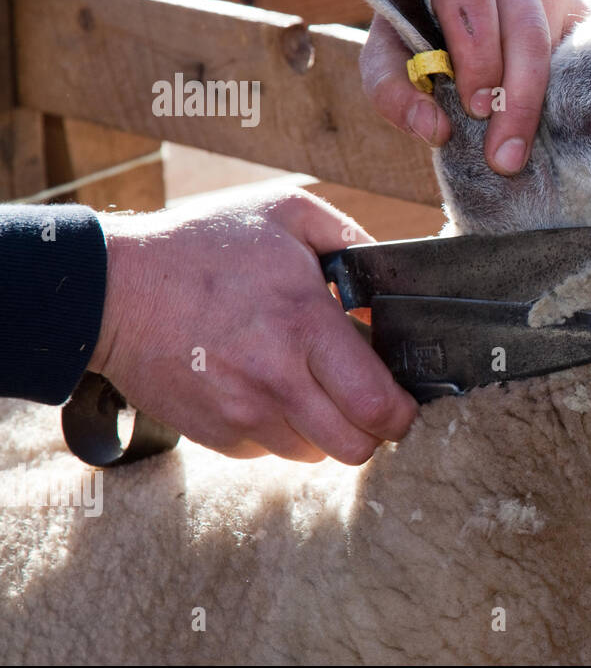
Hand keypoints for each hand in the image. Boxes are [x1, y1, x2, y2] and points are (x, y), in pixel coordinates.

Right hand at [89, 190, 417, 464]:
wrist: (111, 288)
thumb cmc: (202, 244)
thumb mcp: (285, 213)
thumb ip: (351, 239)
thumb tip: (390, 276)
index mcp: (305, 324)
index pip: (377, 404)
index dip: (403, 412)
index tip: (404, 400)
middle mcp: (277, 378)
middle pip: (355, 448)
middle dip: (374, 430)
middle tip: (368, 402)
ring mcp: (242, 412)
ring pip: (315, 454)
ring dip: (327, 430)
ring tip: (313, 388)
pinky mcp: (214, 433)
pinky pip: (270, 452)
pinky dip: (282, 432)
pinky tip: (269, 392)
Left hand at [359, 0, 587, 174]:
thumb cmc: (419, 24)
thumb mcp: (389, 52)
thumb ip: (393, 91)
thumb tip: (433, 130)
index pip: (470, 0)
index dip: (477, 57)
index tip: (476, 110)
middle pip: (524, 27)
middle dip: (517, 95)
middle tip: (505, 153)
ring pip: (556, 43)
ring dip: (541, 102)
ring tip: (523, 147)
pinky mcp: (576, 4)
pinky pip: (581, 52)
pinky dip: (568, 92)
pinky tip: (551, 125)